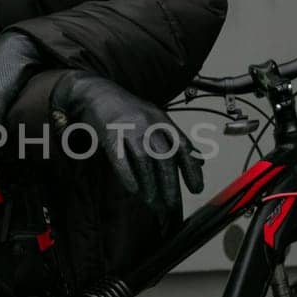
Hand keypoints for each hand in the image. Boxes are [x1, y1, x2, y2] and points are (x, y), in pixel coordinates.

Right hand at [50, 72, 203, 214]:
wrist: (97, 92)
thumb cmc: (128, 110)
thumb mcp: (156, 119)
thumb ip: (176, 140)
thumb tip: (200, 161)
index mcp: (162, 120)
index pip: (183, 146)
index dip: (191, 168)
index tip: (197, 188)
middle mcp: (149, 123)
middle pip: (164, 156)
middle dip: (170, 183)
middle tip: (173, 204)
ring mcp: (129, 127)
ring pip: (144, 159)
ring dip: (150, 184)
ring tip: (154, 203)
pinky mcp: (109, 134)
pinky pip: (120, 158)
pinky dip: (128, 175)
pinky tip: (134, 190)